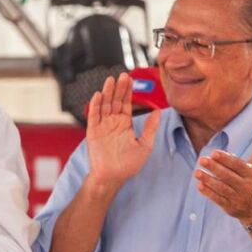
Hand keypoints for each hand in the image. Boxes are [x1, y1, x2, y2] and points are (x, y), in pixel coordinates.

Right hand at [86, 73, 160, 188]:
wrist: (113, 177)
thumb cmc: (128, 165)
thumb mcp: (145, 145)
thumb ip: (150, 128)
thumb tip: (158, 112)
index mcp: (125, 124)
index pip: (126, 103)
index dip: (128, 91)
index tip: (130, 79)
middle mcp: (113, 123)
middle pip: (115, 101)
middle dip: (119, 88)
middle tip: (123, 75)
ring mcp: (102, 126)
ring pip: (104, 105)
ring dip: (107, 92)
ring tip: (111, 80)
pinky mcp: (93, 132)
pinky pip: (93, 116)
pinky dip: (95, 106)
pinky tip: (99, 95)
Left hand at [195, 124, 251, 224]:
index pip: (238, 165)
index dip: (226, 159)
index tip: (214, 153)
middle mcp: (245, 186)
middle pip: (228, 176)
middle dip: (215, 168)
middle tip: (202, 160)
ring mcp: (238, 197)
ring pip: (222, 188)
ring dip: (208, 180)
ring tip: (196, 172)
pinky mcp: (230, 207)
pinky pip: (218, 199)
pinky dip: (209, 193)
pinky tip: (199, 185)